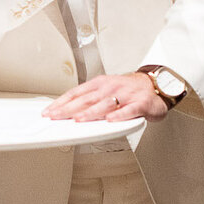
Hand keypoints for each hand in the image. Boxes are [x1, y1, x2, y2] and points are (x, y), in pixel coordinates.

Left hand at [43, 72, 168, 122]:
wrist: (155, 85)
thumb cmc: (127, 91)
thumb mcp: (105, 90)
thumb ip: (89, 100)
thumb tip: (66, 112)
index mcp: (100, 84)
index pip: (76, 93)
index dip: (61, 102)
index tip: (49, 112)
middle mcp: (111, 87)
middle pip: (87, 99)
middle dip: (69, 108)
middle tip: (56, 117)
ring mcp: (126, 95)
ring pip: (106, 104)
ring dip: (91, 112)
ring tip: (78, 119)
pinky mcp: (141, 103)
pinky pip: (129, 110)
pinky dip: (119, 115)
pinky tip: (110, 120)